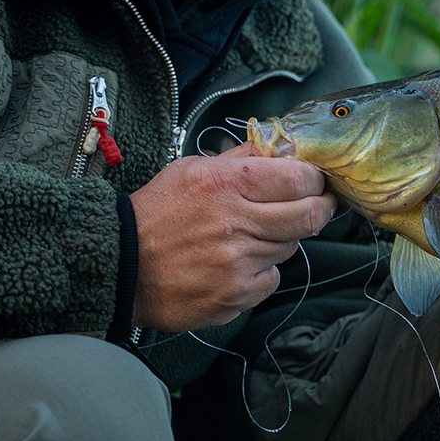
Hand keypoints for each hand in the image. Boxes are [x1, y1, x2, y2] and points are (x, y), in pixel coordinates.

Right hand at [131, 142, 335, 331]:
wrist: (119, 265)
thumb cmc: (154, 214)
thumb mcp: (190, 169)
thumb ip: (239, 158)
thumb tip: (278, 146)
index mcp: (226, 183)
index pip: (299, 178)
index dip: (315, 180)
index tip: (316, 182)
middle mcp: (235, 222)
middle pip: (309, 215)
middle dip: (320, 209)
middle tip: (316, 206)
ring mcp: (237, 261)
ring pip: (290, 247)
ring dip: (280, 240)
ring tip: (250, 236)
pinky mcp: (235, 294)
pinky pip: (272, 279)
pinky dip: (262, 272)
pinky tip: (236, 264)